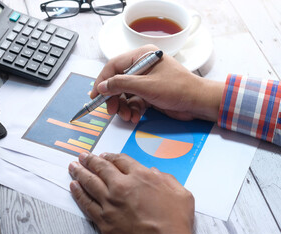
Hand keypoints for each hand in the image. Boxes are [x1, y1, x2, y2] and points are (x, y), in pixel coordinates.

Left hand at [69, 152, 194, 233]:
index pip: (121, 160)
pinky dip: (78, 193)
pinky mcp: (104, 220)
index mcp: (140, 177)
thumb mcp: (181, 194)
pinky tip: (74, 186)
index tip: (105, 155)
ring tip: (73, 166)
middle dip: (90, 160)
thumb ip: (167, 179)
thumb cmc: (175, 222)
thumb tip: (155, 172)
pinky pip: (86, 203)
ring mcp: (110, 203)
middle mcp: (122, 186)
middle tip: (83, 156)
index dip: (111, 156)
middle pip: (101, 168)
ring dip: (80, 172)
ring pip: (90, 183)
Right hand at [91, 44, 223, 122]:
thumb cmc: (178, 89)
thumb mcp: (146, 86)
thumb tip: (102, 86)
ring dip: (123, 106)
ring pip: (124, 93)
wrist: (198, 103)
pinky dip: (132, 110)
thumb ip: (121, 84)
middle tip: (112, 110)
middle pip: (117, 81)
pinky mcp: (149, 92)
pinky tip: (134, 117)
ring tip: (127, 116)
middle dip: (114, 98)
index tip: (95, 95)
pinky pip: (133, 101)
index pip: (114, 66)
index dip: (102, 80)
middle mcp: (142, 66)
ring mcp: (145, 80)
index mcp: (142, 56)